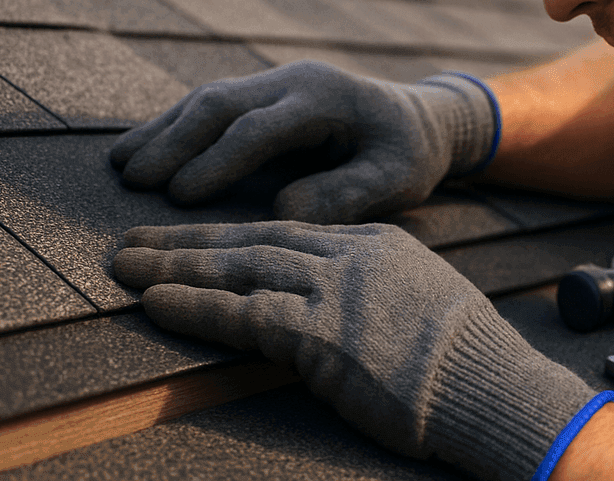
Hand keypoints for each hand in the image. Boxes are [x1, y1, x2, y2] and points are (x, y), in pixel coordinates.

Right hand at [108, 61, 496, 222]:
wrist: (418, 118)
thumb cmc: (408, 153)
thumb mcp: (397, 178)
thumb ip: (346, 193)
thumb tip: (283, 210)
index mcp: (326, 97)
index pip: (259, 127)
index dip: (218, 161)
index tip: (181, 197)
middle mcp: (295, 80)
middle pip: (221, 102)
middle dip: (174, 140)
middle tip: (132, 179)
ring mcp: (276, 81)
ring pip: (208, 97)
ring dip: (164, 130)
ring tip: (120, 165)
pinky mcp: (264, 93)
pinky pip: (212, 105)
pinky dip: (176, 126)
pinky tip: (143, 149)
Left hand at [114, 221, 594, 480]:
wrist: (491, 384)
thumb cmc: (464, 356)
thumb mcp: (422, 298)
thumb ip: (373, 286)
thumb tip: (337, 303)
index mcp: (375, 241)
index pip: (287, 229)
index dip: (231, 233)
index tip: (190, 235)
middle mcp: (351, 255)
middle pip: (254, 237)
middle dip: (188, 238)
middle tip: (133, 237)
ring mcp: (337, 290)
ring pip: (240, 266)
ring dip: (175, 265)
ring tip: (122, 264)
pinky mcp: (324, 332)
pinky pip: (244, 313)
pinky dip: (195, 306)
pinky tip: (155, 301)